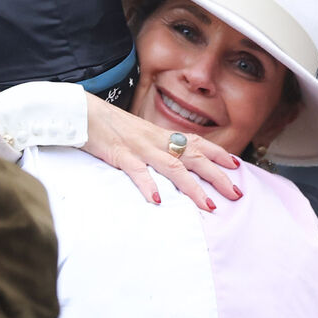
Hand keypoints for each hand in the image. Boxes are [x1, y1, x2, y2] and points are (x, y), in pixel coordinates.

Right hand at [81, 93, 240, 211]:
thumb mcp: (135, 134)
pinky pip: (137, 171)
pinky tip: (156, 200)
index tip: (236, 165)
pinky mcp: (120, 154)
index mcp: (159, 135)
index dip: (217, 153)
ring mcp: (139, 147)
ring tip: (208, 205)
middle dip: (217, 176)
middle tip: (236, 193)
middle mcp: (155, 140)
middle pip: (194, 157)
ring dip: (193, 187)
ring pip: (173, 166)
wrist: (81, 112)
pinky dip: (148, 185)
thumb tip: (166, 161)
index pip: (196, 141)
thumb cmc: (107, 125)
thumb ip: (152, 147)